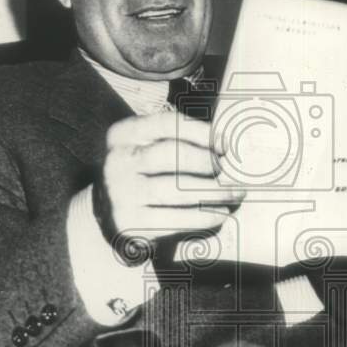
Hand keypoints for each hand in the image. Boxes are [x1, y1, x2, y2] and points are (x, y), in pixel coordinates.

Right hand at [95, 110, 243, 253]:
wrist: (111, 216)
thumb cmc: (144, 175)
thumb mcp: (148, 149)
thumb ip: (178, 139)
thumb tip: (224, 143)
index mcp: (123, 134)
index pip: (165, 123)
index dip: (199, 131)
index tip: (226, 143)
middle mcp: (117, 161)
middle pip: (171, 154)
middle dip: (206, 162)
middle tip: (230, 171)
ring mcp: (121, 193)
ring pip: (176, 189)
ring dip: (213, 192)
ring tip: (235, 193)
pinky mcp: (130, 223)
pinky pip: (174, 218)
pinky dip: (203, 216)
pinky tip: (220, 213)